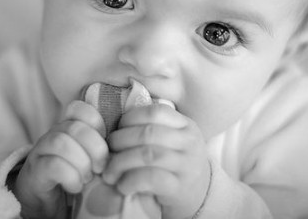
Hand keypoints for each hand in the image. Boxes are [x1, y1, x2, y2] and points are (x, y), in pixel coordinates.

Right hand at [13, 100, 108, 218]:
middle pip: (74, 127)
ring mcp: (41, 151)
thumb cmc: (74, 174)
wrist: (44, 200)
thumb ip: (102, 145)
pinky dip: (71, 177)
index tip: (105, 144)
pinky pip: (53, 166)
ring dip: (82, 163)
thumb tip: (125, 144)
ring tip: (87, 178)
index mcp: (68, 126)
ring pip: (61, 142)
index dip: (97, 123)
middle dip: (95, 148)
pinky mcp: (35, 171)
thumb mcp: (90, 157)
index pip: (79, 109)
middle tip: (100, 168)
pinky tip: (76, 187)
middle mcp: (52, 134)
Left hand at [102, 104, 210, 218]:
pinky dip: (131, 181)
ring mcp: (187, 165)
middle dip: (120, 140)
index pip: (155, 111)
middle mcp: (189, 142)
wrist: (199, 195)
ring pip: (148, 155)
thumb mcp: (172, 140)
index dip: (130, 117)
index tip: (117, 129)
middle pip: (148, 133)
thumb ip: (152, 128)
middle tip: (108, 150)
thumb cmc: (175, 164)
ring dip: (121, 162)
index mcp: (185, 125)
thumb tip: (114, 122)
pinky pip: (151, 178)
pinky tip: (122, 186)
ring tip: (109, 172)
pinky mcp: (180, 188)